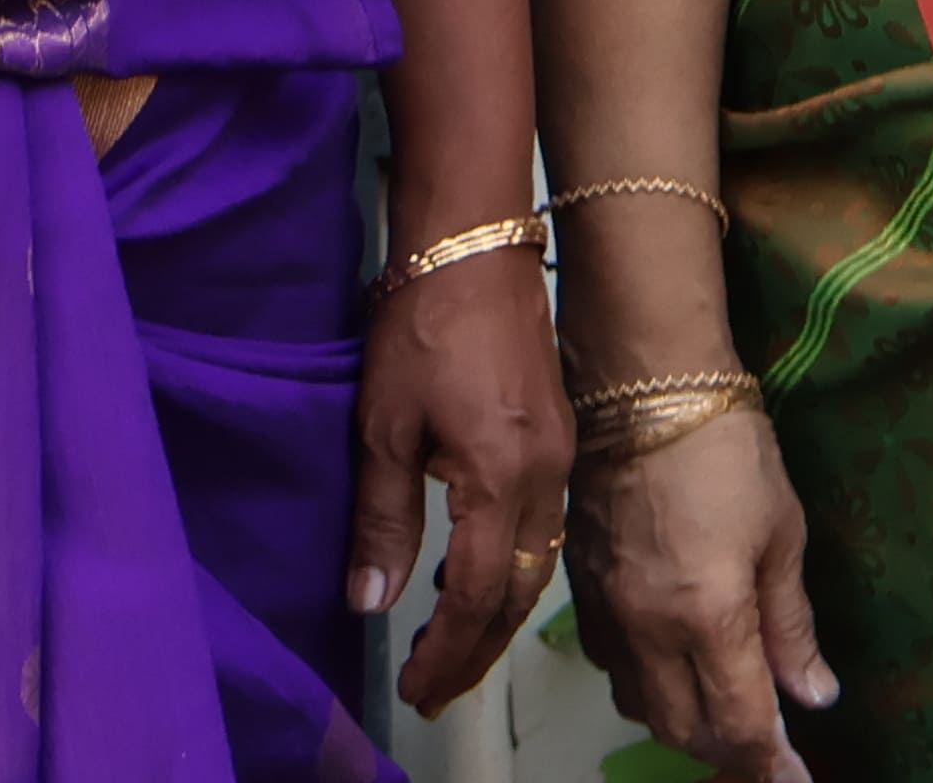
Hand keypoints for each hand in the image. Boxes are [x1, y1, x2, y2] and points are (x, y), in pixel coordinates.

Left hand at [349, 249, 573, 714]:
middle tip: (434, 689)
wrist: (475, 244)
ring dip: (497, 613)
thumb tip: (372, 601)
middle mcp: (546, 475)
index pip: (481, 594)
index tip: (416, 688)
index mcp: (503, 476)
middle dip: (477, 650)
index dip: (449, 650)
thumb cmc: (423, 323)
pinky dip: (510, 567)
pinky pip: (542, 526)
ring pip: (538, 563)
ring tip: (450, 648)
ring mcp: (560, 455)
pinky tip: (472, 573)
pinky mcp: (558, 435)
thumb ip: (382, 518)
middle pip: (521, 592)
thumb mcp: (383, 425)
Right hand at [568, 396, 832, 780]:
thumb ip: (791, 624)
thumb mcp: (781, 532)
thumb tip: (814, 693)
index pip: (742, 725)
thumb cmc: (726, 446)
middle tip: (767, 743)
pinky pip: (612, 668)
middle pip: (686, 731)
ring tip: (724, 705)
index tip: (796, 779)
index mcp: (709, 615)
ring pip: (642, 708)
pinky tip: (674, 663)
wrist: (641, 383)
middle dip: (730, 750)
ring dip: (686, 722)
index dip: (772, 764)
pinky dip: (646, 686)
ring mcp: (609, 613)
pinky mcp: (582, 591)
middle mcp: (650, 629)